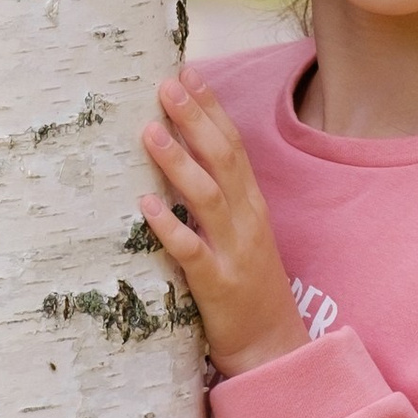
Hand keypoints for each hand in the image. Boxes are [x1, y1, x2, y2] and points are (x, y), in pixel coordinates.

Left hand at [139, 77, 309, 374]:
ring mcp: (234, 251)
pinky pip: (192, 251)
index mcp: (251, 203)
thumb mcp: (239, 231)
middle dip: (195, 119)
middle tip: (165, 85)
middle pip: (223, 159)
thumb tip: (184, 152)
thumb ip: (217, 194)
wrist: (271, 346)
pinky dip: (170, 226)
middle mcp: (246, 220)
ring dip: (179, 162)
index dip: (211, 107)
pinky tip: (146, 204)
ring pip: (208, 197)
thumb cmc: (247, 283)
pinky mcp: (217, 285)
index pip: (233, 144)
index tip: (187, 71)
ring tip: (150, 131)